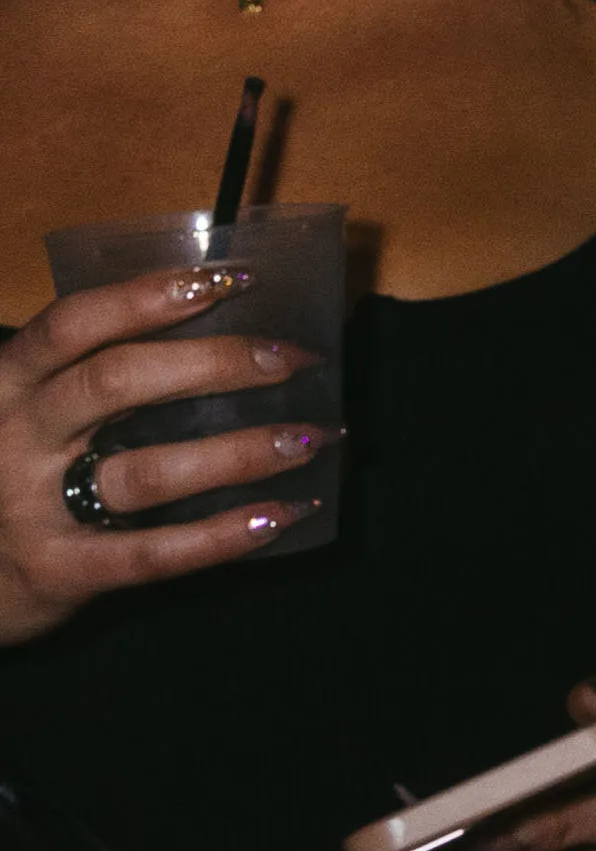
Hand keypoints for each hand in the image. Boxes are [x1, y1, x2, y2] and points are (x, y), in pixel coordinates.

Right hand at [0, 262, 337, 640]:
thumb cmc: (14, 473)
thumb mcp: (32, 411)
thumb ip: (94, 375)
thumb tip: (218, 333)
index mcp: (10, 383)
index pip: (74, 323)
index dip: (150, 296)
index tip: (232, 280)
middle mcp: (17, 437)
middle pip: (117, 382)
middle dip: (217, 363)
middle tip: (291, 357)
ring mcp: (35, 507)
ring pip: (148, 471)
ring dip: (240, 451)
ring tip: (310, 438)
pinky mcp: (61, 571)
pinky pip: (155, 552)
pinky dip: (224, 534)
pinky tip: (280, 515)